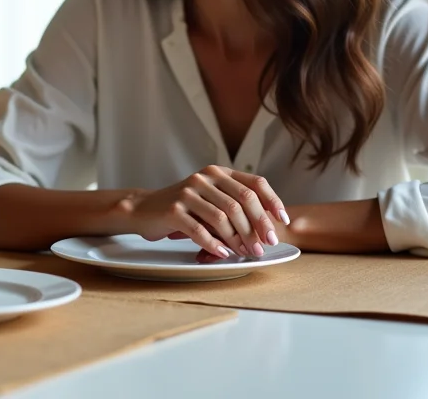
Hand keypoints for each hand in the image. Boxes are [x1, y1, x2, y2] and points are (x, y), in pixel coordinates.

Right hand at [126, 165, 288, 258]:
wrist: (144, 209)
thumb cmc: (183, 209)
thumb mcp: (210, 200)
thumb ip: (234, 206)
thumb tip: (266, 230)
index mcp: (218, 173)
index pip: (255, 183)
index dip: (272, 202)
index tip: (282, 222)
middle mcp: (204, 178)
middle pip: (242, 202)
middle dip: (258, 226)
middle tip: (265, 246)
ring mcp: (188, 192)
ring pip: (223, 217)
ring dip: (238, 239)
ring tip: (245, 253)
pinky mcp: (174, 209)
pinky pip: (199, 230)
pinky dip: (214, 244)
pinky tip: (223, 253)